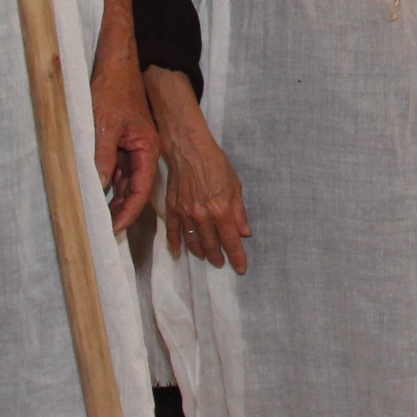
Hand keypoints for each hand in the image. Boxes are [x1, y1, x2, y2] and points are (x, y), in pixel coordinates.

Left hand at [91, 49, 159, 231]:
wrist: (115, 65)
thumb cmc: (113, 90)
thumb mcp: (104, 126)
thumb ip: (102, 158)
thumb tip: (99, 187)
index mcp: (148, 147)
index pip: (141, 188)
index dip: (129, 210)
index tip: (116, 228)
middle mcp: (145, 150)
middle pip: (136, 187)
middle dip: (123, 208)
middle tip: (107, 229)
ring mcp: (134, 145)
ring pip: (126, 178)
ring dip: (115, 196)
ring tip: (102, 216)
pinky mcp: (123, 140)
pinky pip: (119, 166)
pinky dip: (110, 180)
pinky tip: (99, 192)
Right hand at [146, 76, 249, 272]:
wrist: (189, 148)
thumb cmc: (215, 163)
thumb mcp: (235, 185)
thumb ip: (239, 212)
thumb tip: (244, 232)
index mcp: (221, 210)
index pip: (230, 241)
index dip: (237, 256)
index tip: (241, 267)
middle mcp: (202, 216)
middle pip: (211, 245)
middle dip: (218, 257)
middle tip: (222, 263)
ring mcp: (185, 213)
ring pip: (193, 241)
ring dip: (200, 252)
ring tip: (206, 257)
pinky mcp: (172, 208)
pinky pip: (174, 231)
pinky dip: (177, 242)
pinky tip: (180, 250)